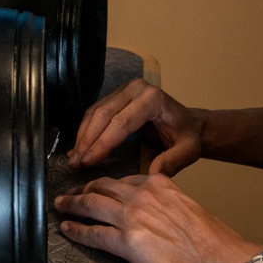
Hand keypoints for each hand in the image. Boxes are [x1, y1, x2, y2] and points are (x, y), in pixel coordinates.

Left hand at [55, 173, 258, 262]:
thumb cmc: (214, 243)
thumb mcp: (189, 211)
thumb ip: (167, 209)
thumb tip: (158, 222)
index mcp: (160, 185)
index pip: (126, 181)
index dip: (108, 185)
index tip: (100, 188)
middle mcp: (142, 195)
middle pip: (103, 187)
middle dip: (84, 189)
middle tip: (72, 193)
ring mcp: (132, 218)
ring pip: (91, 204)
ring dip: (72, 204)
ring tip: (61, 205)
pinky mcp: (126, 243)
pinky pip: (93, 234)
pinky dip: (77, 230)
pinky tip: (67, 229)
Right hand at [67, 78, 204, 174]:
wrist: (188, 124)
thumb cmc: (187, 137)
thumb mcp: (187, 151)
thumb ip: (172, 162)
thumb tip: (152, 174)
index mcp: (153, 99)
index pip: (122, 121)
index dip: (103, 142)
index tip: (88, 162)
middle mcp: (136, 88)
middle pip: (104, 114)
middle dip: (87, 140)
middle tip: (75, 164)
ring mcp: (124, 89)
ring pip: (96, 112)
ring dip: (82, 136)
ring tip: (74, 160)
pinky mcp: (116, 95)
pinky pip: (96, 112)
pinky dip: (85, 131)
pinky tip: (79, 148)